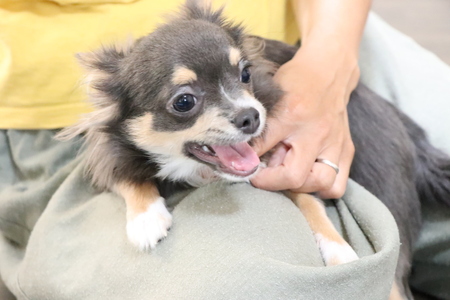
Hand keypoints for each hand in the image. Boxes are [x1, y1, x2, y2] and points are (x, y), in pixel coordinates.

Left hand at [250, 42, 357, 198]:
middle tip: (264, 176)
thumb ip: (258, 128)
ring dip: (300, 188)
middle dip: (273, 183)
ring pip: (321, 184)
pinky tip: (307, 176)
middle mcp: (316, 132)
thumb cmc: (297, 82)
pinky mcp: (347, 150)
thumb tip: (242, 155)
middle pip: (295, 177)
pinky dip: (321, 188)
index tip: (245, 169)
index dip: (249, 165)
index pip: (263, 149)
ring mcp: (335, 143)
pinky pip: (337, 185)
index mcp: (291, 115)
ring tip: (288, 175)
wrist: (330, 70)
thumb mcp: (271, 99)